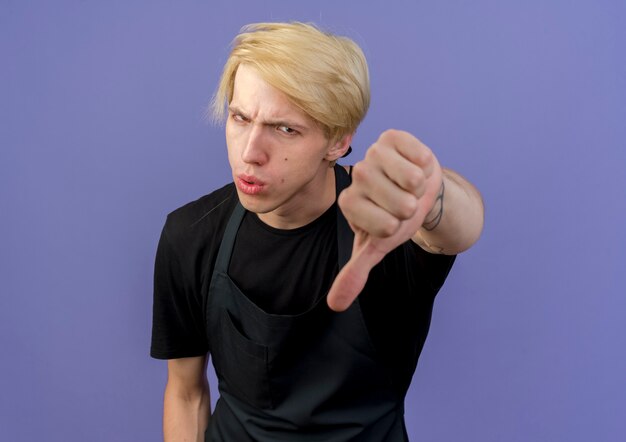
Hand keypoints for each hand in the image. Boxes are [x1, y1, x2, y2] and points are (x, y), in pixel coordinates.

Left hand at [327, 129, 442, 311]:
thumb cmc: (395, 218)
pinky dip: (425, 165)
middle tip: (403, 203)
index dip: (397, 228)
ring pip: (411, 180)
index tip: (390, 221)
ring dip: (420, 188)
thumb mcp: (377, 247)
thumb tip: (335, 306)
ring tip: (410, 186)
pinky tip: (415, 166)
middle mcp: (357, 175)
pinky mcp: (393, 137)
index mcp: (349, 203)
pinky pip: (418, 155)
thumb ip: (356, 273)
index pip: (383, 226)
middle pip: (399, 204)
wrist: (418, 191)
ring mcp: (373, 153)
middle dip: (411, 210)